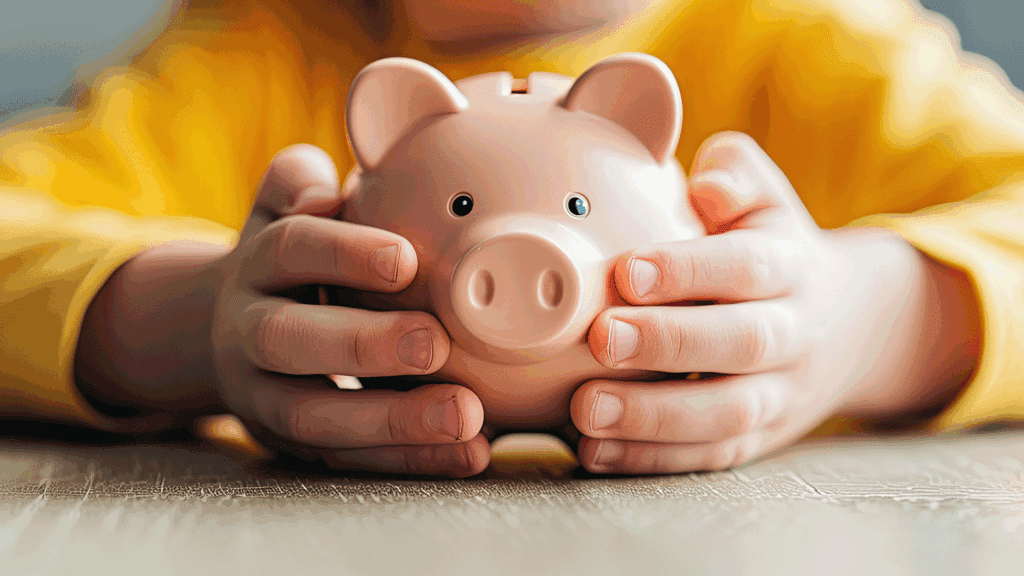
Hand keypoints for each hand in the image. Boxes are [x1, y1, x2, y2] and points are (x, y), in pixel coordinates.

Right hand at [210, 145, 487, 475]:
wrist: (220, 332)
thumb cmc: (285, 261)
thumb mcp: (278, 208)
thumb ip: (295, 181)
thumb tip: (326, 183)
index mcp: (255, 265)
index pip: (290, 249)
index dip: (343, 252)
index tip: (405, 260)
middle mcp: (248, 331)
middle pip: (288, 341)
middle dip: (363, 346)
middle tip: (436, 344)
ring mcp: (264, 396)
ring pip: (315, 418)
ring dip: (394, 422)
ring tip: (467, 418)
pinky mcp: (293, 444)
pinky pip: (348, 461)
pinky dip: (408, 461)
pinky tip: (468, 455)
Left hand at [571, 132, 980, 473]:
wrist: (848, 324)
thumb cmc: (772, 246)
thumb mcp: (767, 199)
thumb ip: (736, 175)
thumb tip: (708, 185)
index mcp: (791, 264)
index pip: (746, 265)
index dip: (689, 270)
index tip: (627, 270)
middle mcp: (794, 333)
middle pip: (742, 342)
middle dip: (670, 344)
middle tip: (602, 338)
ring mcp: (780, 394)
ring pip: (728, 413)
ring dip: (654, 417)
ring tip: (586, 409)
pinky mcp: (757, 440)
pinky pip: (710, 456)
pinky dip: (652, 459)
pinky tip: (594, 451)